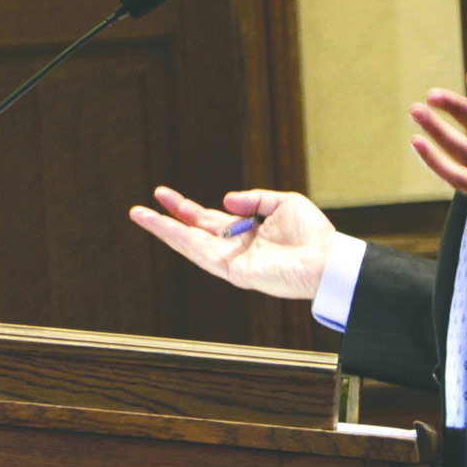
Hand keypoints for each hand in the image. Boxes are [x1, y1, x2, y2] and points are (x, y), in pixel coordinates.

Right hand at [129, 185, 336, 299]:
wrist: (328, 258)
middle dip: (165, 221)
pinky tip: (170, 230)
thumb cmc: (312, 233)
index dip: (183, 208)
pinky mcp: (237, 272)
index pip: (205, 220)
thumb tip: (225, 200)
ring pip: (191, 246)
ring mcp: (233, 261)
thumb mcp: (282, 202)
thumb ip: (252, 199)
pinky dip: (186, 242)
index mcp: (243, 231)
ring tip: (142, 217)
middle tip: (138, 210)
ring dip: (165, 232)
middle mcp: (234, 247)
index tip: (161, 194)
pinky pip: (206, 256)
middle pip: (191, 233)